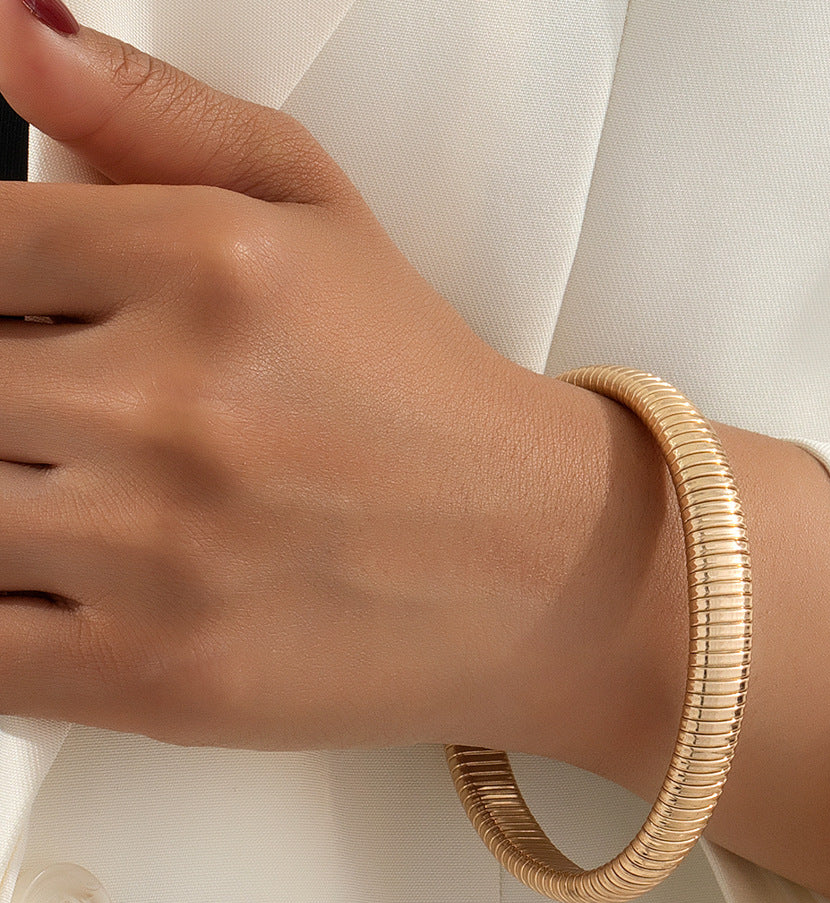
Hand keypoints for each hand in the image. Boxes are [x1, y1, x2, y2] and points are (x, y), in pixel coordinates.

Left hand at [0, 3, 616, 749]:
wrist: (542, 568)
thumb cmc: (431, 402)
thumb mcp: (321, 216)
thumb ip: (155, 116)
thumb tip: (8, 35)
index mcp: (210, 261)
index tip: (42, 339)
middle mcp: (179, 403)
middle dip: (13, 414)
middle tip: (82, 435)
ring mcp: (163, 550)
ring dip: (13, 512)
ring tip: (97, 509)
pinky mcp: (162, 677)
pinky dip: (4, 628)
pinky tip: (71, 593)